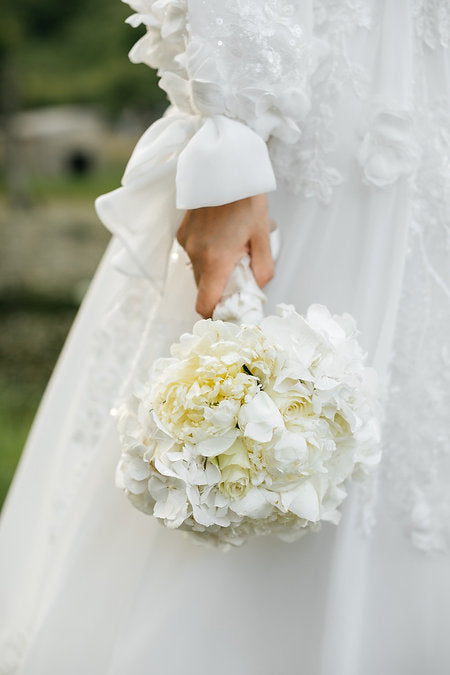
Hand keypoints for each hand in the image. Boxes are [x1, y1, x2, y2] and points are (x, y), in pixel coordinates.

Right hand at [176, 194, 273, 317]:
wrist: (224, 166)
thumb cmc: (246, 199)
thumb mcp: (263, 235)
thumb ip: (262, 268)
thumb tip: (257, 288)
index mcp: (216, 260)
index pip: (205, 305)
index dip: (216, 314)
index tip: (230, 310)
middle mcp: (196, 255)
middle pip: (203, 290)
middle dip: (220, 290)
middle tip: (240, 276)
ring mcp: (186, 243)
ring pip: (198, 273)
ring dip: (213, 272)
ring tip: (232, 252)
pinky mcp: (182, 232)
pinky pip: (193, 255)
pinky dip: (206, 256)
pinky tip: (220, 238)